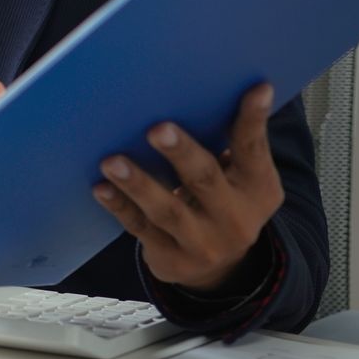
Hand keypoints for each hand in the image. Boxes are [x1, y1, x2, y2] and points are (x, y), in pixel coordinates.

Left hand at [93, 82, 284, 292]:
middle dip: (181, 153)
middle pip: (205, 179)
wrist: (218, 269)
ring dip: (138, 184)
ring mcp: (203, 243)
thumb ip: (227, 145)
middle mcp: (235, 219)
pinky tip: (101, 187)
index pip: (254, 149)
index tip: (256, 88)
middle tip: (157, 129)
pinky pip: (140, 227)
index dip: (254, 119)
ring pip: (167, 209)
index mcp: (257, 189)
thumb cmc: (222, 201)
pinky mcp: (171, 257)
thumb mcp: (240, 179)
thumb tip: (195, 91)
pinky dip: (119, 206)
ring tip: (112, 161)